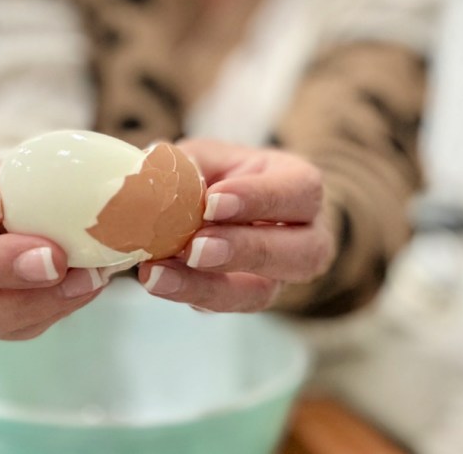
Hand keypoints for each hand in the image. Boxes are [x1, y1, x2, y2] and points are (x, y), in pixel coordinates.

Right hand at [0, 165, 106, 339]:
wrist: (24, 210)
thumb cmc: (15, 177)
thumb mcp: (20, 159)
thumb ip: (43, 165)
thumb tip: (111, 174)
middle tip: (51, 257)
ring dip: (29, 301)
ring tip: (82, 279)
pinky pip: (14, 328)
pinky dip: (56, 307)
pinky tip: (88, 285)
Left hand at [138, 139, 335, 311]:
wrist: (214, 209)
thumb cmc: (219, 175)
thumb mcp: (207, 157)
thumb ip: (189, 166)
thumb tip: (159, 178)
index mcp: (301, 187)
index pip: (300, 193)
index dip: (258, 199)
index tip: (212, 202)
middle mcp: (306, 237)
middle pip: (300, 253)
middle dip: (244, 251)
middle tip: (195, 248)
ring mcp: (280, 277)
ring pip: (261, 292)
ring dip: (208, 286)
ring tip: (159, 274)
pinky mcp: (245, 299)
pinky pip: (224, 305)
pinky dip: (187, 293)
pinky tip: (156, 279)